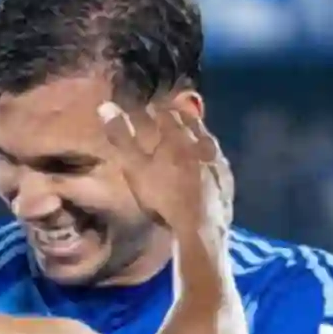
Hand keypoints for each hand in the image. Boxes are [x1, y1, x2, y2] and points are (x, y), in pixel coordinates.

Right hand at [100, 96, 232, 235]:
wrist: (200, 227)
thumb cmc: (163, 197)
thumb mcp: (135, 168)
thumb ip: (122, 138)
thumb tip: (106, 106)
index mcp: (177, 137)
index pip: (165, 113)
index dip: (155, 109)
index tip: (147, 108)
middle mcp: (201, 141)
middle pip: (189, 121)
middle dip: (177, 115)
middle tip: (168, 115)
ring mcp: (217, 159)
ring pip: (205, 136)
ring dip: (195, 131)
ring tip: (187, 133)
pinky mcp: (226, 176)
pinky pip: (216, 155)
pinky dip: (207, 151)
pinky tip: (205, 159)